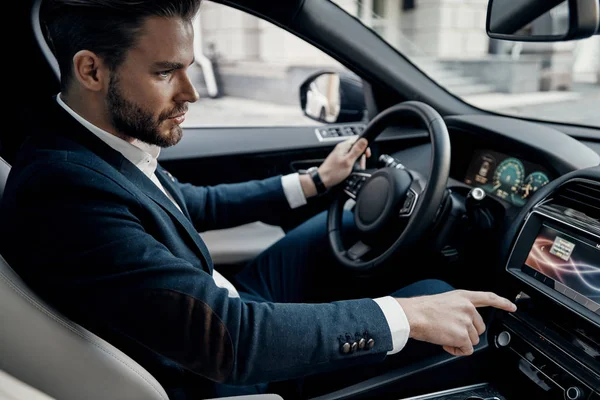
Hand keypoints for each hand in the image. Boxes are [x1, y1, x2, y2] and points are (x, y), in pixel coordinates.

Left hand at [318, 138, 370, 188]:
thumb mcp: (348, 161)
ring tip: (355, 169)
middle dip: (361, 156)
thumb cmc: (333, 172)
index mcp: (343, 146)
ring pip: (354, 155)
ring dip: (357, 162)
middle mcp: (342, 149)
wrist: (322, 180)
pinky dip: (353, 165)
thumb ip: (357, 150)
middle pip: (357, 148)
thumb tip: (364, 140)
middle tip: (360, 164)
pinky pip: (349, 160)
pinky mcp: (340, 161)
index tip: (366, 154)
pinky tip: (351, 170)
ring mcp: (340, 155)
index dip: (364, 146)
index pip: (358, 140)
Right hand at [396, 290, 516, 355]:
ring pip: (473, 340)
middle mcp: (468, 308)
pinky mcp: (463, 335)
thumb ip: (458, 309)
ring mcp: (466, 321)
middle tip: (450, 332)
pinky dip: (456, 350)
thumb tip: (461, 324)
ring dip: (460, 342)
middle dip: (467, 333)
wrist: (414, 315)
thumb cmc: (422, 309)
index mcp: (463, 297)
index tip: (512, 307)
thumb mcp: (444, 301)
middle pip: (479, 328)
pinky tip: (445, 343)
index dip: (502, 303)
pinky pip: (466, 349)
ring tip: (444, 336)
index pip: (488, 298)